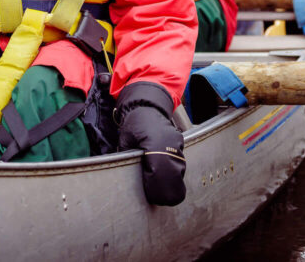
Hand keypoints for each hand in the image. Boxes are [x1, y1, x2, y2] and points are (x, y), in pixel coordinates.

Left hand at [117, 82, 186, 205]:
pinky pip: (181, 165)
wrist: (147, 106)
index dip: (156, 187)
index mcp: (154, 143)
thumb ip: (126, 158)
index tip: (152, 197)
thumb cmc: (134, 123)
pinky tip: (166, 179)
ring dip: (171, 182)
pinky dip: (174, 174)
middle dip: (167, 191)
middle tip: (159, 199)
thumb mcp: (125, 140)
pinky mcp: (181, 145)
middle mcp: (169, 145)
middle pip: (174, 176)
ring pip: (179, 172)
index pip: (159, 172)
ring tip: (161, 192)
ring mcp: (177, 144)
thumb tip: (123, 179)